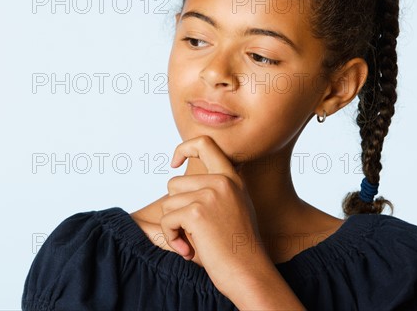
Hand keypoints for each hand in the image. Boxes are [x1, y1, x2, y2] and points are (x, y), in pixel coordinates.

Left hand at [160, 135, 261, 282]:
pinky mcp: (197, 212)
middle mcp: (222, 182)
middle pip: (174, 183)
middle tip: (193, 233)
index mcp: (231, 179)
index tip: (174, 162)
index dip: (183, 148)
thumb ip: (212, 192)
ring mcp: (210, 194)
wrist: (249, 273)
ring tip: (194, 242)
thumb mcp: (231, 209)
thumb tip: (174, 183)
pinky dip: (171, 237)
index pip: (205, 143)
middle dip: (176, 210)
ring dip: (173, 226)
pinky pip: (167, 220)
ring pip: (168, 203)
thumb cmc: (236, 249)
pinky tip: (189, 250)